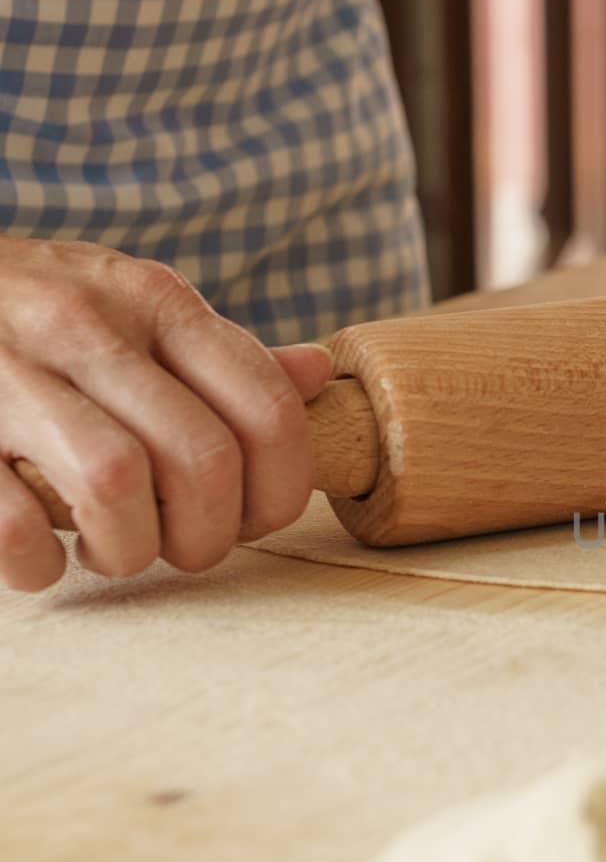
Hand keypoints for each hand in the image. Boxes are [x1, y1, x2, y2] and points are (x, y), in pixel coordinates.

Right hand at [0, 237, 331, 591]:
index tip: (258, 518)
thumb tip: (317, 374)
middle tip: (184, 546)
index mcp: (152, 299)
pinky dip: (37, 562)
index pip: (269, 407)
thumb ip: (217, 352)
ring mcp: (6, 373)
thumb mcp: (125, 305)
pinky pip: (12, 521)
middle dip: (211, 533)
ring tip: (115, 551)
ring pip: (117, 484)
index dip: (284, 489)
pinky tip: (39, 558)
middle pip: (202, 459)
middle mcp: (83, 324)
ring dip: (131, 549)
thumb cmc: (25, 315)